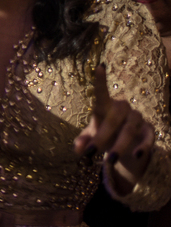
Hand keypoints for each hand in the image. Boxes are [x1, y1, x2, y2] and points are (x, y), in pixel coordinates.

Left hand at [75, 64, 154, 187]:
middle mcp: (123, 109)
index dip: (101, 80)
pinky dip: (143, 146)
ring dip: (120, 145)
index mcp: (106, 106)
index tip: (99, 67)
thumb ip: (83, 141)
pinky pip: (148, 137)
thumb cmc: (104, 135)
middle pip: (114, 119)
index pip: (102, 92)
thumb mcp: (91, 137)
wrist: (124, 145)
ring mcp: (137, 119)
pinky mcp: (149, 130)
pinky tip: (136, 155)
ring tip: (109, 160)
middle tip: (92, 152)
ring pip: (129, 130)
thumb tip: (78, 150)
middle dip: (102, 136)